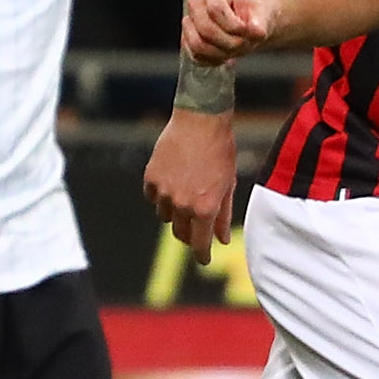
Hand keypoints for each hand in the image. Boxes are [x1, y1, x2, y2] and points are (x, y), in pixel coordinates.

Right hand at [145, 108, 239, 263]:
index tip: (204, 258)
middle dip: (189, 235)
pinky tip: (172, 184)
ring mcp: (164, 191)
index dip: (202, 255)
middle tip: (196, 230)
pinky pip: (152, 197)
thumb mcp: (228, 185)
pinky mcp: (151, 178)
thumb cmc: (221, 151)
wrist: (201, 120)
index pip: (199, 244)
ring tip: (187, 195)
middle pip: (180, 233)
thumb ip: (224, 215)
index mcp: (205, 208)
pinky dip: (160, 196)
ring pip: (165, 216)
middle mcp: (182, 204)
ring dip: (176, 213)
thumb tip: (222, 240)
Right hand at [183, 0, 281, 65]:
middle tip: (244, 44)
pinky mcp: (187, 41)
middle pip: (206, 30)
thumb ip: (260, 23)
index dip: (233, 26)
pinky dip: (214, 60)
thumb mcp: (263, 16)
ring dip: (221, 54)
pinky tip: (226, 55)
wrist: (250, 27)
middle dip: (229, 43)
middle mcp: (197, 5)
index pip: (215, 9)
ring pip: (198, 45)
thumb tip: (256, 32)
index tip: (246, 30)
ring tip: (236, 50)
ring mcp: (190, 23)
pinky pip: (196, 57)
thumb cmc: (255, 17)